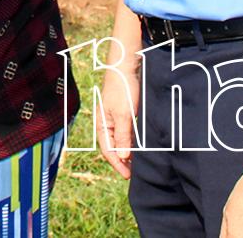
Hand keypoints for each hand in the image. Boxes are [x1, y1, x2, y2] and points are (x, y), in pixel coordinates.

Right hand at [97, 64, 139, 178]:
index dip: (117, 164)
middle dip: (123, 161)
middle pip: (114, 148)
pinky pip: (127, 133)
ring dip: (129, 152)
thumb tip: (123, 157)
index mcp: (102, 124)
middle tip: (134, 173)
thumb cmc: (122, 89)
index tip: (127, 175)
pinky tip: (140, 147)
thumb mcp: (124, 114)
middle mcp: (107, 123)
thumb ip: (123, 136)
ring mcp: (116, 119)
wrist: (126, 67)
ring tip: (138, 164)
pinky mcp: (125, 114)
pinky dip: (132, 142)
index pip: (108, 151)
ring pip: (122, 141)